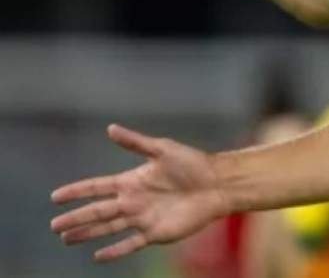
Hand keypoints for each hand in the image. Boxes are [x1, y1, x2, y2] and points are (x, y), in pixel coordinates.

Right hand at [51, 124, 230, 262]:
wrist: (217, 184)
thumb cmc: (192, 163)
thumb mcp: (162, 149)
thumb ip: (135, 142)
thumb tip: (110, 128)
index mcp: (131, 181)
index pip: (96, 187)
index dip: (76, 192)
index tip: (55, 196)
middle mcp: (133, 201)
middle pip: (97, 211)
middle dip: (76, 218)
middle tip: (54, 225)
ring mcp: (142, 218)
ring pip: (108, 228)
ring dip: (88, 234)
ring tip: (67, 239)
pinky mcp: (156, 233)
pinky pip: (130, 244)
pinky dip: (115, 251)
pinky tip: (98, 256)